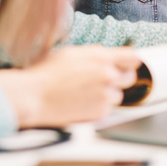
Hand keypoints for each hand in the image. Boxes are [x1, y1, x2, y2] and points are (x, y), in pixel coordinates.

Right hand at [0, 45, 140, 127]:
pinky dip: (98, 107)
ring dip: (108, 94)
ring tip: (85, 93)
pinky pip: (108, 109)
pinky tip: (81, 103)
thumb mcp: (73, 53)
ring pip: (118, 95)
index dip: (129, 61)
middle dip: (119, 78)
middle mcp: (108, 75)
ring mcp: (105, 95)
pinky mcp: (100, 112)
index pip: (133, 57)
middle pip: (130, 77)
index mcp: (102, 57)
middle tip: (102, 80)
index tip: (126, 64)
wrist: (33, 96)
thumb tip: (110, 56)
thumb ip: (97, 54)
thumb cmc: (47, 73)